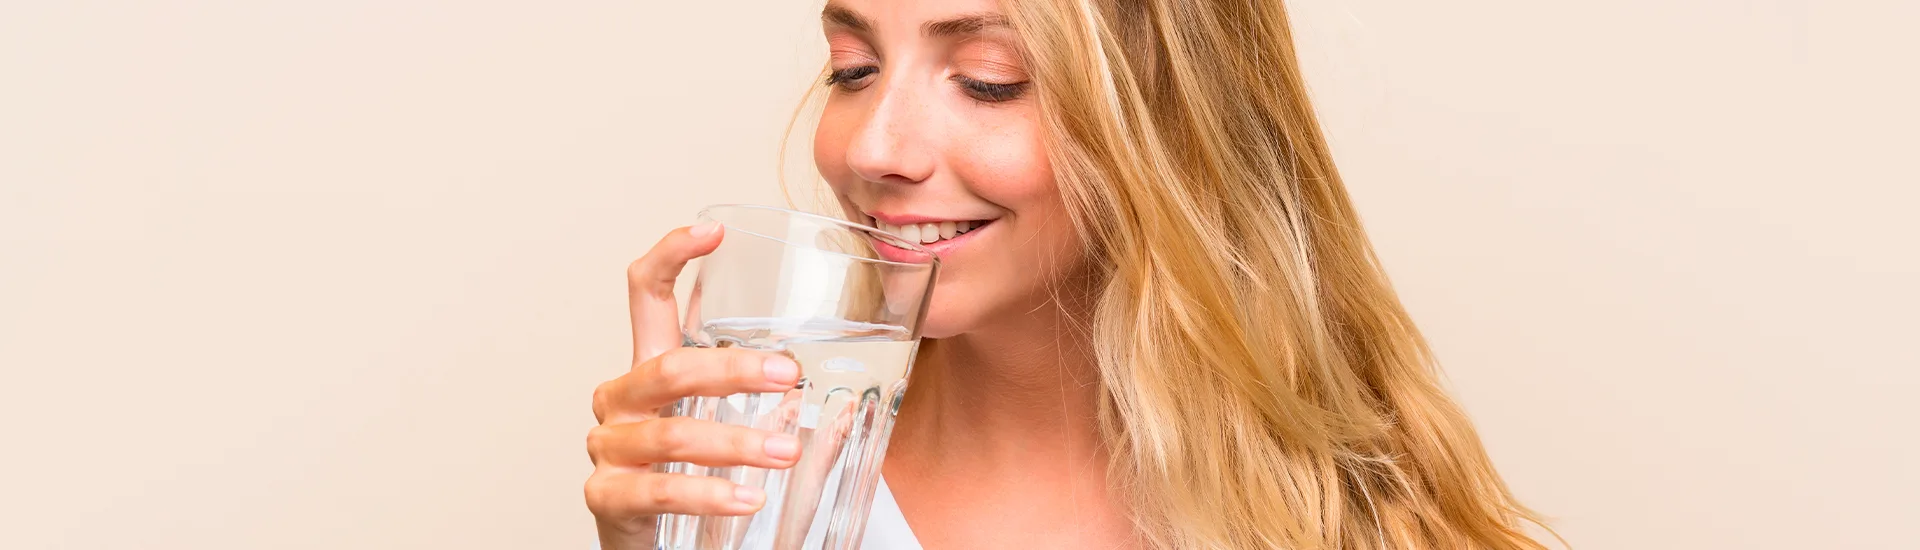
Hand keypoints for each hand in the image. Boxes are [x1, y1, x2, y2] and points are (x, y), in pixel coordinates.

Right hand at [584, 222, 803, 548]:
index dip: (672, 257)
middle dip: (733, 370)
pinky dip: (709, 494)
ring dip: (736, 444)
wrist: (657, 544)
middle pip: (668, 367)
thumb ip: (758, 395)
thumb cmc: (695, 471)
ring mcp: (608, 449)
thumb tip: (840, 378)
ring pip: (671, 434)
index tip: (714, 232)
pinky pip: (659, 491)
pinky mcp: (606, 498)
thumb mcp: (724, 421)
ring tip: (786, 453)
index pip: (645, 294)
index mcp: (649, 367)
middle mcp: (620, 400)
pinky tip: (748, 497)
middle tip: (789, 376)